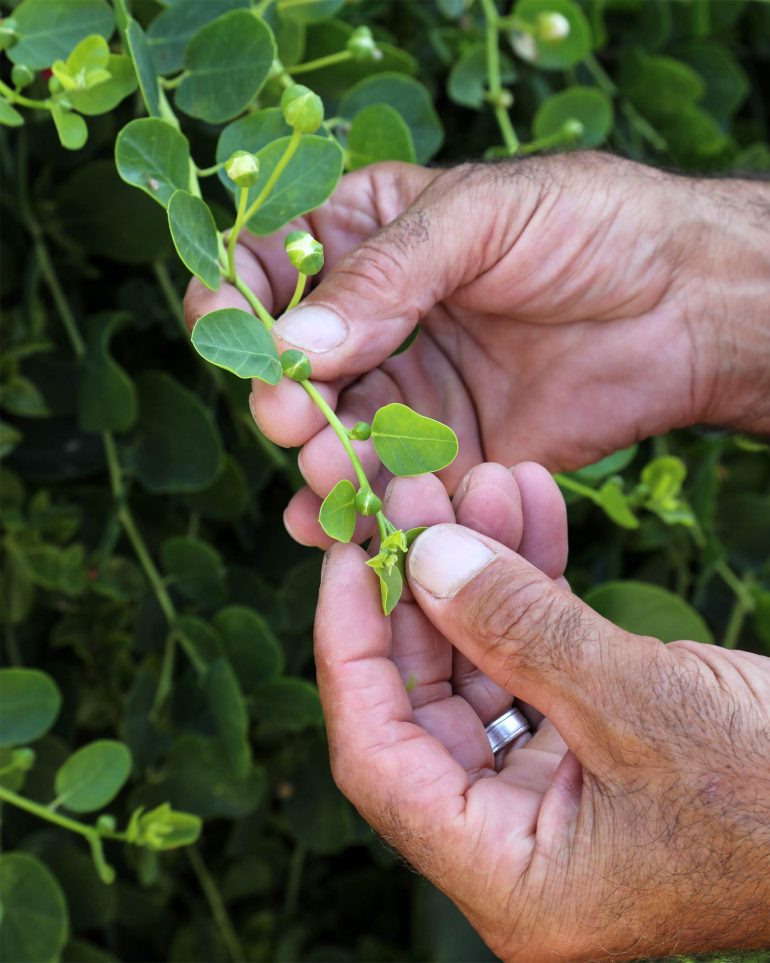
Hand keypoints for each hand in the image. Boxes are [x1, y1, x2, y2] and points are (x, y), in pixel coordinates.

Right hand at [184, 155, 769, 547]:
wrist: (683, 305)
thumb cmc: (589, 228)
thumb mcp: (481, 218)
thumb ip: (387, 274)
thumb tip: (297, 339)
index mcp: (365, 235)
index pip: (266, 262)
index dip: (236, 296)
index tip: (230, 330)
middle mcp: (373, 318)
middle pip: (288, 363)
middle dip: (279, 392)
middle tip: (291, 412)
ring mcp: (404, 390)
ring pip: (329, 432)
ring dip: (314, 455)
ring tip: (326, 466)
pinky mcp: (442, 451)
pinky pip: (384, 483)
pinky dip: (354, 506)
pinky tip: (332, 523)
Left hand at [316, 465, 769, 961]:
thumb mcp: (641, 706)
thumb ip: (520, 631)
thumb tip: (425, 558)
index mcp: (510, 877)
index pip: (379, 757)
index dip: (351, 648)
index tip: (349, 553)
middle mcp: (516, 841)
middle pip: (424, 700)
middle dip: (423, 587)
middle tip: (418, 492)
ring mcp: (554, 789)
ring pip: (480, 665)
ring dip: (480, 569)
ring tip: (482, 480)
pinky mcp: (591, 742)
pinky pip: (535, 654)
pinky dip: (531, 581)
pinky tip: (528, 504)